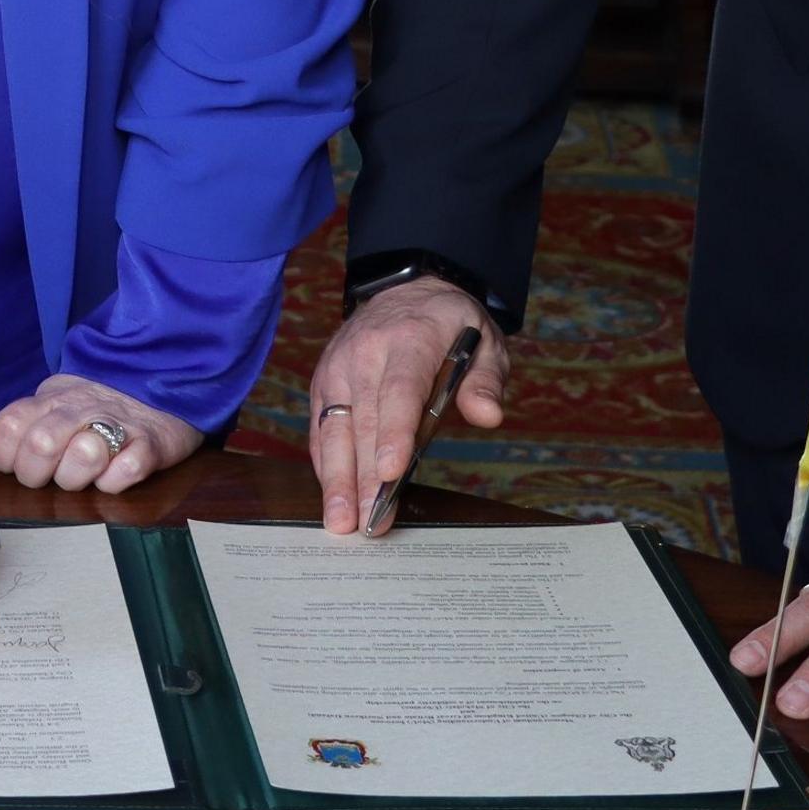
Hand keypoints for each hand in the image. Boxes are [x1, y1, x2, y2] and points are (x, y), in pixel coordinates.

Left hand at [0, 374, 200, 495]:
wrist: (159, 378)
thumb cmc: (98, 404)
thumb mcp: (53, 407)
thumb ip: (19, 429)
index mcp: (51, 400)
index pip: (9, 424)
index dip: (4, 454)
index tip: (13, 467)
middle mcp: (80, 409)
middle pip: (41, 444)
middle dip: (36, 473)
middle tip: (48, 477)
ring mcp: (117, 425)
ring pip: (84, 455)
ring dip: (77, 477)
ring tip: (83, 477)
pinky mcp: (150, 443)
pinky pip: (127, 469)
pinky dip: (116, 480)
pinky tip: (114, 475)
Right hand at [306, 276, 509, 533]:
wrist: (405, 288)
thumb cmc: (450, 325)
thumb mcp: (485, 341)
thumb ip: (486, 379)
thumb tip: (488, 415)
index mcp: (409, 340)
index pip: (400, 391)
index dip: (395, 434)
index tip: (392, 473)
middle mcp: (365, 353)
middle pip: (363, 421)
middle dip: (363, 475)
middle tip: (366, 521)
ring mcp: (338, 368)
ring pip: (334, 429)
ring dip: (336, 478)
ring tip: (339, 521)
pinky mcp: (323, 382)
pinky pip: (321, 427)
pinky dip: (324, 463)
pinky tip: (331, 495)